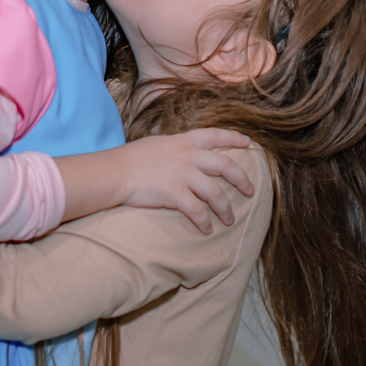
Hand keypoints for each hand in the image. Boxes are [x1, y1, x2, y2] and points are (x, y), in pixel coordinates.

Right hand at [117, 128, 253, 233]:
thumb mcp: (158, 144)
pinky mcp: (175, 194)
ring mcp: (182, 175)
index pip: (215, 135)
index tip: (248, 143)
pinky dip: (204, 222)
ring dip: (225, 208)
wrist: (115, 171)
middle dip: (241, 179)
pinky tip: (206, 229)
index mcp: (183, 141)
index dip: (233, 138)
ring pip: (215, 193)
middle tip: (250, 190)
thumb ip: (175, 147)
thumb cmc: (131, 158)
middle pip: (225, 165)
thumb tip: (185, 151)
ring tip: (230, 219)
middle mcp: (187, 156)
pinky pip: (197, 211)